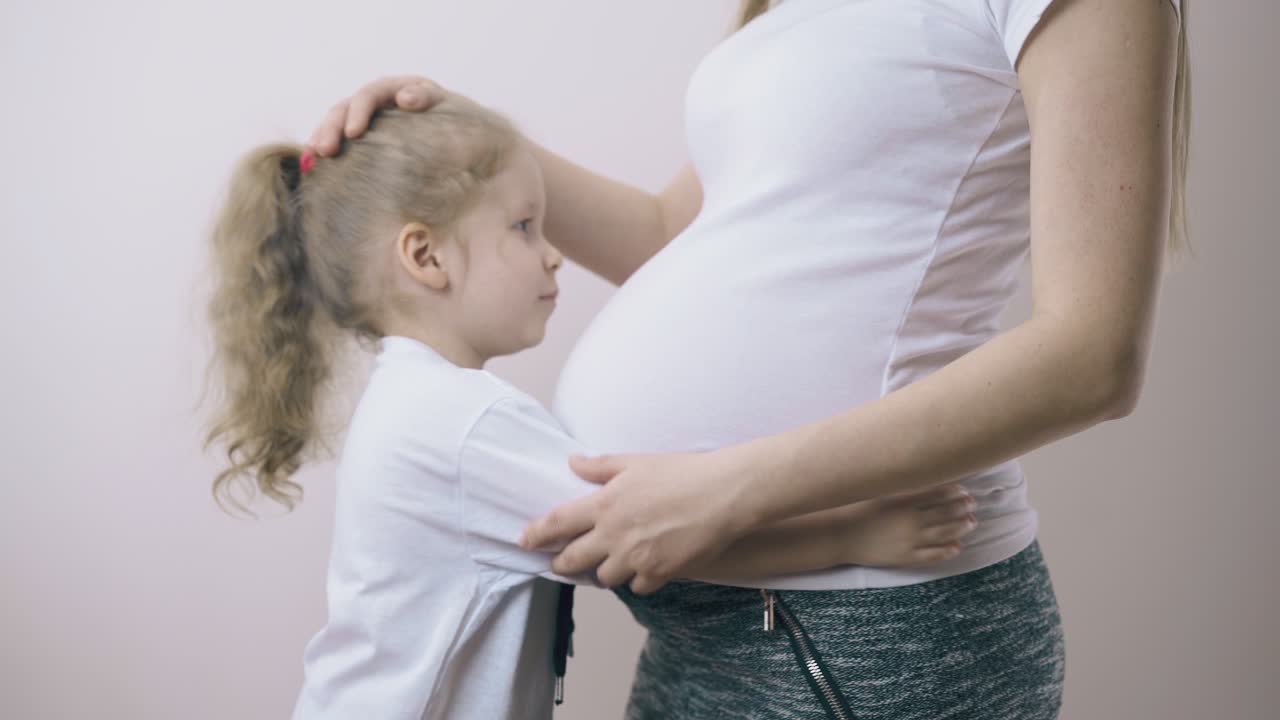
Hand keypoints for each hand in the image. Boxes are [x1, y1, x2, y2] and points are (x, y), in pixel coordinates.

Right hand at [308, 75, 450, 156]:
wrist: (466, 138)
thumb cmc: (459, 121)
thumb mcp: (447, 105)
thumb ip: (427, 98)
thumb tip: (404, 98)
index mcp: (397, 88)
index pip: (370, 95)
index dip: (358, 112)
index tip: (353, 133)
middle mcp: (379, 101)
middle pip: (346, 107)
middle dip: (332, 128)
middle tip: (325, 151)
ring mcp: (369, 119)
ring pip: (337, 122)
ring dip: (323, 137)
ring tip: (313, 157)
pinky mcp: (366, 138)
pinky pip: (340, 140)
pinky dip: (326, 148)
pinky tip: (313, 165)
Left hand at [519, 451, 752, 594]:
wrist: (722, 495)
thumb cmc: (680, 472)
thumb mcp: (635, 462)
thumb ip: (600, 466)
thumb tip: (572, 462)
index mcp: (604, 504)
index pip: (557, 522)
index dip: (537, 533)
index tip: (524, 541)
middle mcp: (614, 535)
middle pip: (573, 559)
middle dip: (561, 562)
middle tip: (559, 562)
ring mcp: (635, 557)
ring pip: (604, 577)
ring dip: (604, 569)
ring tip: (612, 560)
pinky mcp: (658, 573)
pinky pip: (636, 586)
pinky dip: (636, 579)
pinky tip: (644, 566)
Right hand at [838, 484, 976, 567]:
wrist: (839, 536)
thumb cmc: (855, 509)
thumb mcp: (877, 491)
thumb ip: (899, 485)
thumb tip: (918, 474)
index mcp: (903, 502)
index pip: (937, 494)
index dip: (953, 492)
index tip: (963, 490)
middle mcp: (910, 521)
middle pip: (944, 513)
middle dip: (961, 508)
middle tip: (972, 503)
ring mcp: (909, 541)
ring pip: (943, 533)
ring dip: (960, 527)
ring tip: (971, 522)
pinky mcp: (905, 557)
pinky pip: (932, 555)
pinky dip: (947, 551)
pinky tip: (957, 547)